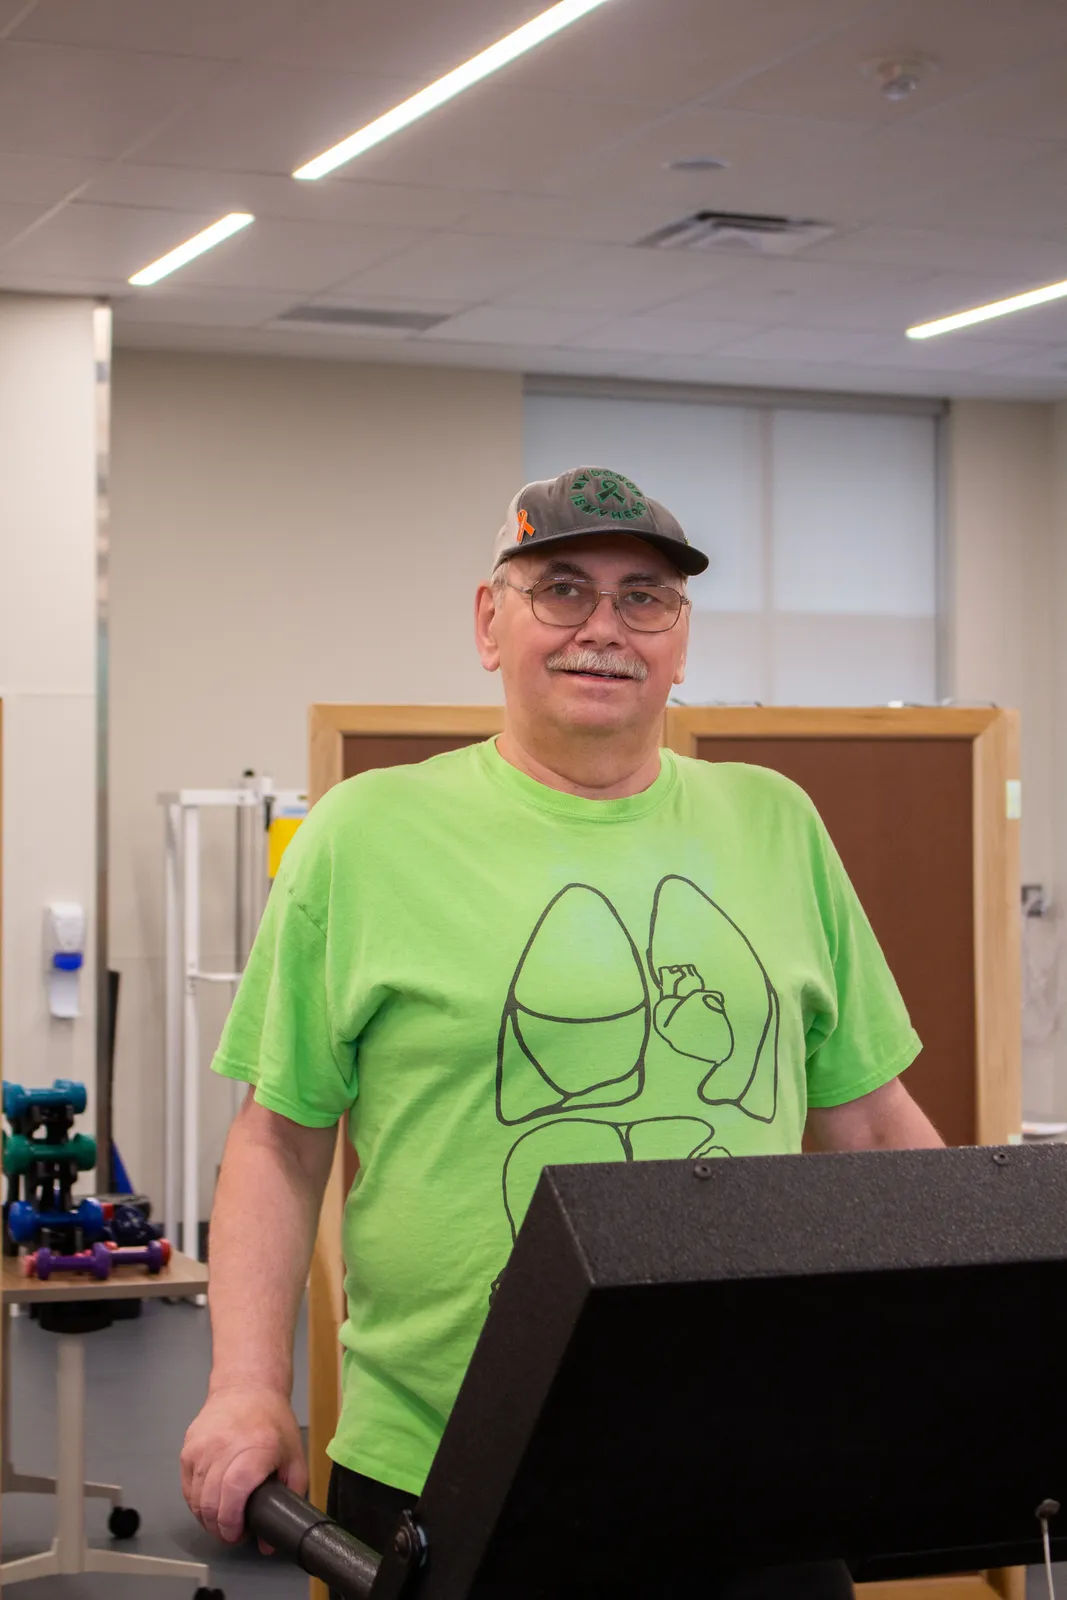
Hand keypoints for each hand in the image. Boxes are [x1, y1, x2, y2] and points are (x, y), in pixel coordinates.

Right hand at [181, 1383, 307, 1547]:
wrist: (246, 1387)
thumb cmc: (273, 1423)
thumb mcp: (294, 1457)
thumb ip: (289, 1498)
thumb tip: (269, 1543)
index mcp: (254, 1449)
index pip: (233, 1493)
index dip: (232, 1523)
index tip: (239, 1534)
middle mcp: (222, 1447)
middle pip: (211, 1502)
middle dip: (220, 1528)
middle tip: (233, 1533)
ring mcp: (200, 1448)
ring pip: (195, 1500)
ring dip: (207, 1519)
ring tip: (222, 1520)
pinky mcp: (187, 1449)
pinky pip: (187, 1488)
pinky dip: (197, 1503)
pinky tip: (211, 1503)